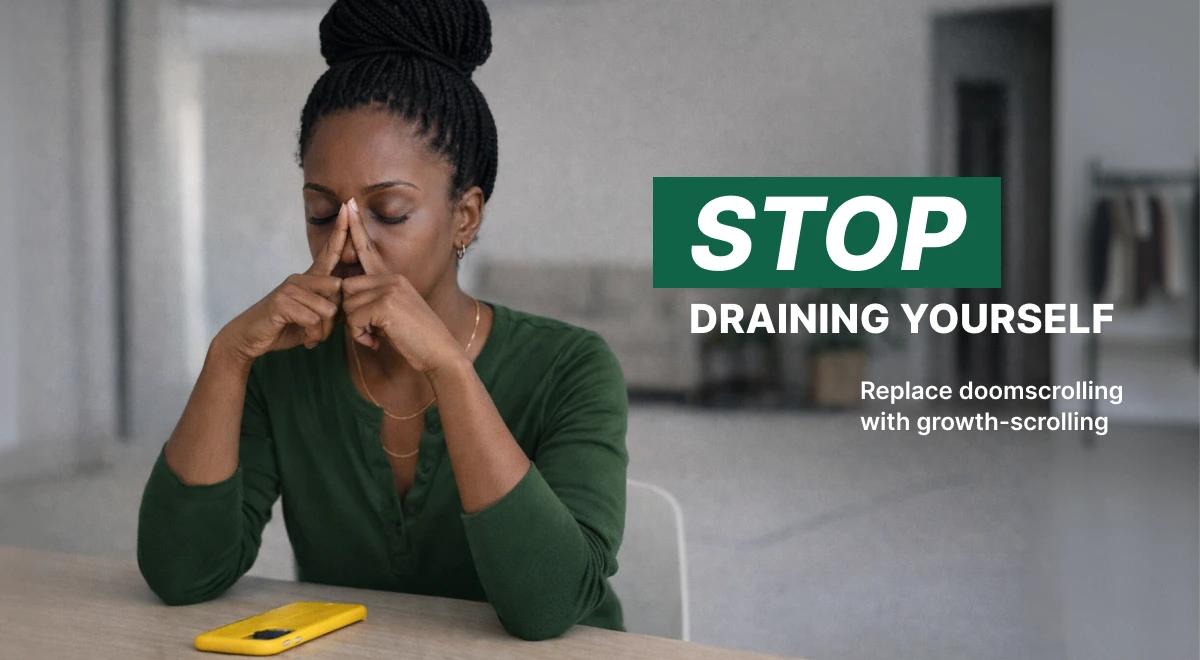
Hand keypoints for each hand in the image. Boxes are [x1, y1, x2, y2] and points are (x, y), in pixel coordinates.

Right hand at [215, 204, 348, 363]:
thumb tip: (345, 305)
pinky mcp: (282, 301)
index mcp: (309, 280)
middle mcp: (300, 278)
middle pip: (338, 290)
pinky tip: (303, 338)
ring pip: (328, 309)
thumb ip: (329, 308)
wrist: (250, 338)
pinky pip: (313, 318)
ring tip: (310, 335)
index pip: (328, 252)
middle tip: (321, 331)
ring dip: (323, 330)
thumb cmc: (285, 327)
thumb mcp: (312, 318)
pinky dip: (312, 334)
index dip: (340, 232)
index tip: (348, 207)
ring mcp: (290, 288)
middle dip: (336, 318)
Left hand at [340, 198, 468, 376]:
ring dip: (356, 328)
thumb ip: (376, 302)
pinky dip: (360, 335)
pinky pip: (354, 319)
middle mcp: (392, 278)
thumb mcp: (396, 315)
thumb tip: (349, 296)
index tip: (348, 204)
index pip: (369, 251)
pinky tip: (377, 341)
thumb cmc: (418, 340)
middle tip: (370, 332)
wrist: (441, 353)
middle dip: (351, 314)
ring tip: (377, 337)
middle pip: (347, 287)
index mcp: (394, 278)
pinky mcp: (386, 304)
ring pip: (348, 304)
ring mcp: (390, 289)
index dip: (357, 230)